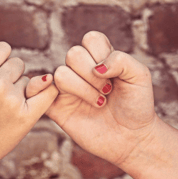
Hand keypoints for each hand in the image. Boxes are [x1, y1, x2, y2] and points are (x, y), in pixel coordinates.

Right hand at [0, 42, 57, 167]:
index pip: (4, 49)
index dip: (0, 60)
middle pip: (18, 64)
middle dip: (9, 75)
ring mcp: (13, 100)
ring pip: (29, 80)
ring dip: (19, 90)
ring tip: (2, 107)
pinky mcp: (26, 116)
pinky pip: (48, 93)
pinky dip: (49, 89)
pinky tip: (48, 86)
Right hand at [47, 31, 155, 166]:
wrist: (132, 138)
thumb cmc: (137, 107)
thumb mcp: (140, 76)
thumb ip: (121, 60)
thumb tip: (96, 67)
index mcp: (99, 58)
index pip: (90, 39)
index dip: (102, 54)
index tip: (115, 75)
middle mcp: (81, 71)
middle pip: (73, 54)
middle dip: (94, 75)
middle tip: (107, 91)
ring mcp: (68, 90)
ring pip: (60, 73)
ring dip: (83, 89)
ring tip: (99, 103)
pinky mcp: (57, 108)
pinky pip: (37, 93)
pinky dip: (43, 91)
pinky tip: (70, 102)